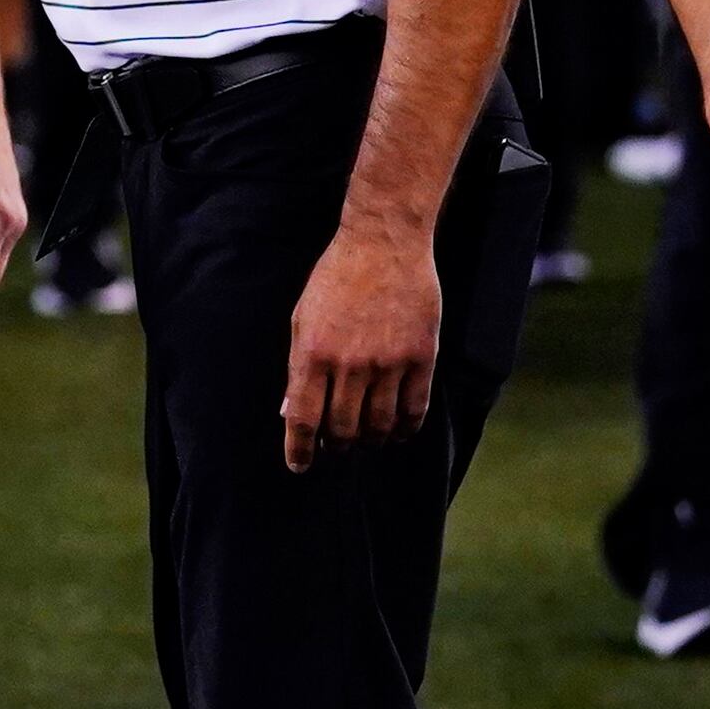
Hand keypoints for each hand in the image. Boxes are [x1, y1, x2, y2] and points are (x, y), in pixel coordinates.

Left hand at [283, 217, 442, 468]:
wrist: (383, 242)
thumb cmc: (336, 279)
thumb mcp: (302, 319)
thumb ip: (297, 368)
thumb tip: (288, 413)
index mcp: (313, 354)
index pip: (303, 419)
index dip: (299, 450)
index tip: (299, 466)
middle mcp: (349, 364)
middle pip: (342, 429)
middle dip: (337, 446)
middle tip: (337, 446)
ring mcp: (388, 362)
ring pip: (379, 424)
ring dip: (371, 440)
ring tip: (367, 439)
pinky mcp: (420, 356)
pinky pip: (414, 408)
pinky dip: (405, 427)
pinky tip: (399, 431)